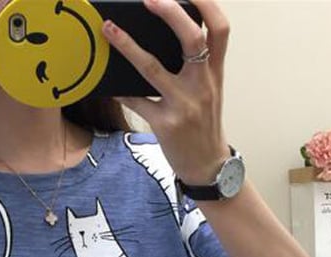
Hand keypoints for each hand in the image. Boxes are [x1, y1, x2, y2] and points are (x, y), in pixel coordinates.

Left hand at [101, 0, 230, 184]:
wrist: (207, 167)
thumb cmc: (203, 126)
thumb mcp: (208, 92)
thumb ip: (196, 66)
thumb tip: (163, 38)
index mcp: (215, 73)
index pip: (220, 29)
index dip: (207, 4)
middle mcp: (202, 85)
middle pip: (192, 39)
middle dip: (170, 13)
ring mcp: (184, 106)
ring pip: (153, 69)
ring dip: (128, 46)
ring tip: (109, 30)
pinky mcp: (165, 125)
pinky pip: (137, 101)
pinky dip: (122, 90)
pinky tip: (110, 82)